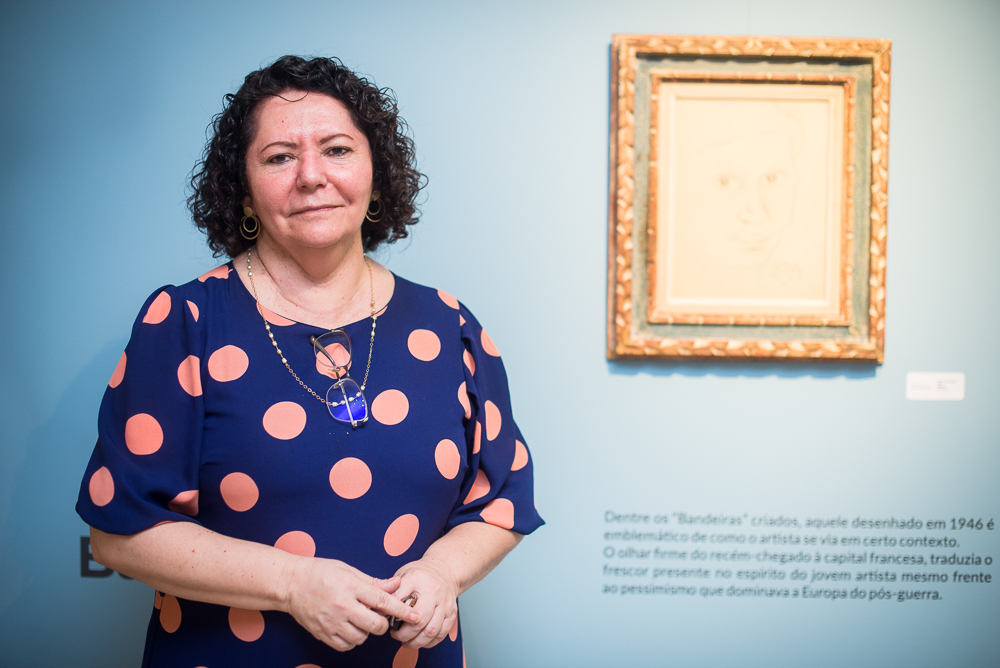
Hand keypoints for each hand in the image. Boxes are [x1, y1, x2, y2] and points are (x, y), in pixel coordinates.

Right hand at [282, 557, 419, 651]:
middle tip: (380, 617)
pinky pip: (345, 645)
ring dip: (366, 632)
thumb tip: (395, 585)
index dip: (401, 610)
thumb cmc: (321, 572)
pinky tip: (350, 629)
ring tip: (360, 620)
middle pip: (375, 625)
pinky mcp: (322, 633)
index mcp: (351, 587)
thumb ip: (372, 582)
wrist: (291, 583)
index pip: (383, 601)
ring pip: (361, 638)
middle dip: (383, 624)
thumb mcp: (348, 569)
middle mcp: (342, 606)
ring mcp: (331, 621)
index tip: (415, 616)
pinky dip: (352, 640)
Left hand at [390, 557, 458, 648]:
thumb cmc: (420, 575)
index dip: (390, 613)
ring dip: (416, 642)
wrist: (444, 570)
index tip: (384, 620)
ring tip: (406, 642)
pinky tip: (420, 641)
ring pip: (431, 631)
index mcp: (417, 579)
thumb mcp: (403, 574)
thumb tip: (377, 608)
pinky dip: (429, 642)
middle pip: (419, 620)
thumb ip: (391, 589)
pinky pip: (441, 634)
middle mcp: (434, 591)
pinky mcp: (452, 613)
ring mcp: (445, 603)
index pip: (400, 599)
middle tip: (395, 635)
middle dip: (404, 634)